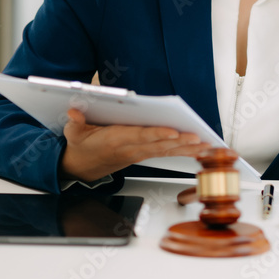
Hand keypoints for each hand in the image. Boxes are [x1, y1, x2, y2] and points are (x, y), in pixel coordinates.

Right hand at [59, 108, 210, 182]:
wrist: (79, 168)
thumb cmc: (81, 146)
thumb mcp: (73, 133)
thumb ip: (74, 121)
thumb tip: (73, 110)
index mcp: (114, 140)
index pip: (139, 136)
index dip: (157, 134)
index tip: (173, 132)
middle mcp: (130, 149)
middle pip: (158, 145)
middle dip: (179, 142)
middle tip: (198, 138)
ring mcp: (137, 154)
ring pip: (166, 151)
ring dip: (186, 149)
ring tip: (206, 146)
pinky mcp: (142, 156)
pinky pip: (166, 154)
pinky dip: (183, 151)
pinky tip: (199, 149)